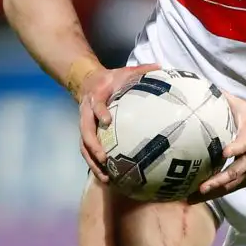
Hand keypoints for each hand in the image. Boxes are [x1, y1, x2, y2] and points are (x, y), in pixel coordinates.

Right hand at [78, 63, 158, 179]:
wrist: (88, 82)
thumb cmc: (111, 79)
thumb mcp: (125, 71)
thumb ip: (142, 70)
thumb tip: (162, 67)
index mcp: (96, 97)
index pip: (95, 105)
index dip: (99, 112)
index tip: (107, 120)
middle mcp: (86, 112)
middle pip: (85, 131)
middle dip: (93, 146)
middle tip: (104, 159)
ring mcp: (84, 125)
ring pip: (83, 146)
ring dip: (92, 163)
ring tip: (105, 178)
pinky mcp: (86, 135)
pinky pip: (88, 152)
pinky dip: (95, 166)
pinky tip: (108, 179)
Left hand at [194, 94, 245, 199]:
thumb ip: (228, 102)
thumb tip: (207, 89)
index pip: (243, 145)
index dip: (234, 149)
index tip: (222, 153)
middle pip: (235, 172)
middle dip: (218, 181)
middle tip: (201, 187)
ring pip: (232, 185)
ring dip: (214, 193)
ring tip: (194, 198)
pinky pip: (232, 189)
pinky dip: (217, 195)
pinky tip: (200, 198)